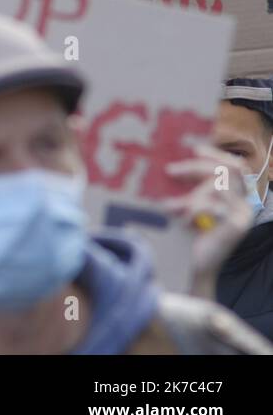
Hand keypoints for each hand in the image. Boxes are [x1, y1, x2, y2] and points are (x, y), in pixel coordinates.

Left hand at [162, 143, 250, 297]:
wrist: (193, 266)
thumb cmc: (187, 235)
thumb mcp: (189, 205)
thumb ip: (191, 186)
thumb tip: (174, 163)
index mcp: (236, 197)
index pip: (236, 166)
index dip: (216, 155)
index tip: (193, 149)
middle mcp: (244, 205)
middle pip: (227, 170)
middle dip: (196, 167)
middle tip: (170, 171)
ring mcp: (243, 216)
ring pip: (216, 187)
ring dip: (189, 195)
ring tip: (171, 208)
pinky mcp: (236, 227)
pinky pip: (212, 205)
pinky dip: (192, 209)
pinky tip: (182, 221)